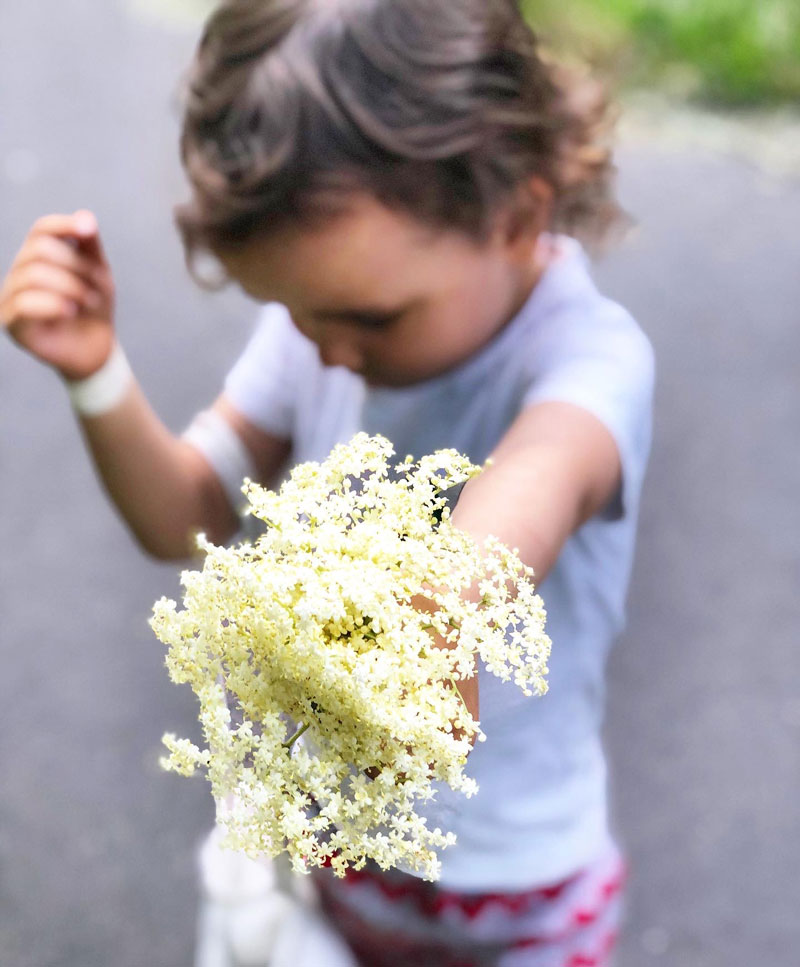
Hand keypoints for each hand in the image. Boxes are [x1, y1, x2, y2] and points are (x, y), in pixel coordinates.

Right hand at [0, 210, 115, 379]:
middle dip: (76, 267)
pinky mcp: (9, 323)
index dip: (64, 225)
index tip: (89, 231)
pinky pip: (24, 304)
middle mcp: (18, 272)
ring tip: (89, 303)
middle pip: (40, 251)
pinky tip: (70, 312)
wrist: (95, 351)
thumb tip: (85, 217)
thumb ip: (90, 246)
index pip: (42, 229)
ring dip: (71, 288)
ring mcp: (10, 297)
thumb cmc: (93, 310)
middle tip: (97, 290)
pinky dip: (53, 305)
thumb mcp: (98, 274)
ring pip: (32, 276)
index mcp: (37, 257)